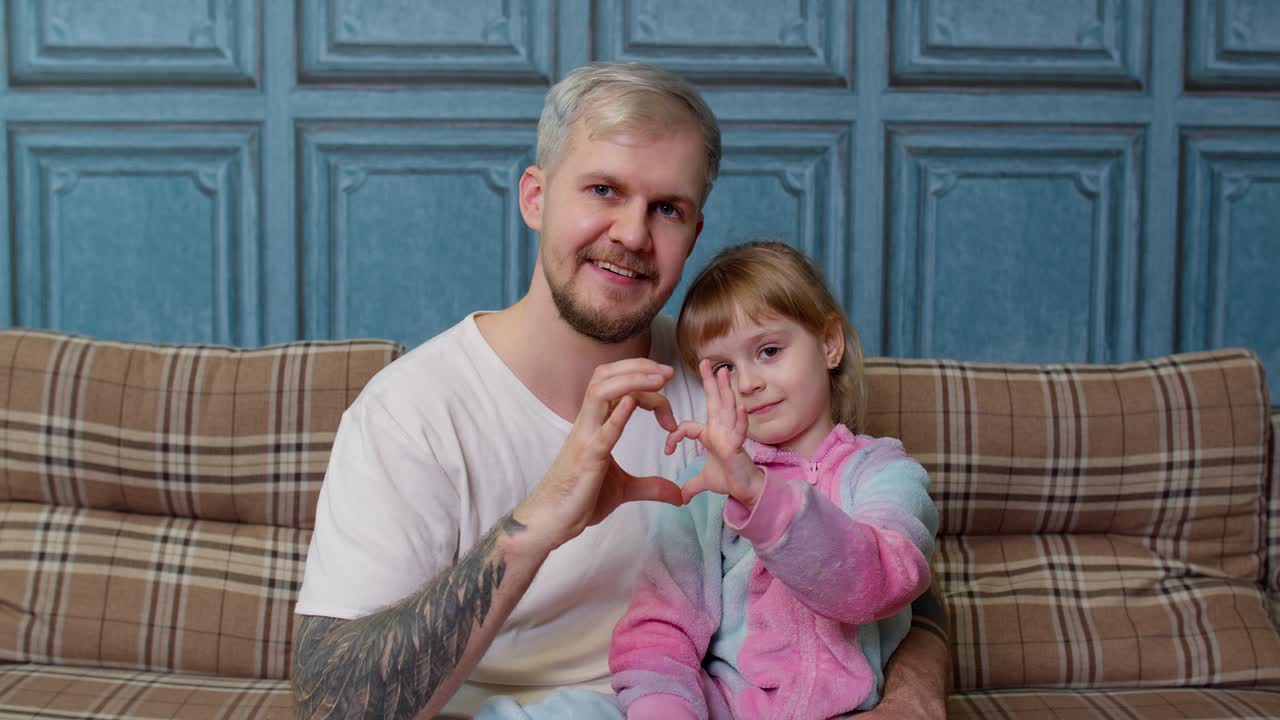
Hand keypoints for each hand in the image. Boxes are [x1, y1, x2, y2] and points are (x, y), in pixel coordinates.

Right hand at [515, 358, 682, 552]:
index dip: (647, 385)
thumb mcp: (625, 490)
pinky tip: (633, 404)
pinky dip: (617, 416)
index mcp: (596, 424)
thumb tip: (679, 495)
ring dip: (632, 380)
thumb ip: (652, 487)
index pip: (619, 387)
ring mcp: (586, 438)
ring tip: (660, 381)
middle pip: (606, 377)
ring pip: (600, 392)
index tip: (670, 396)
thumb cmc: (582, 499)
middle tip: (669, 373)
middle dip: (638, 367)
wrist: (554, 521)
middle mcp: (588, 423)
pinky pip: (601, 432)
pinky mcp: (587, 459)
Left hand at [664, 359, 763, 506]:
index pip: (688, 426)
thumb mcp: (704, 480)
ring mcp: (731, 437)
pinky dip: (740, 420)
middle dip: (710, 382)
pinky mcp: (738, 447)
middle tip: (706, 362)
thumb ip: (691, 484)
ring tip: (724, 373)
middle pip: (714, 402)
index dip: (675, 435)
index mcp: (711, 434)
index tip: (667, 451)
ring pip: (728, 409)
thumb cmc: (729, 479)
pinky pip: (739, 431)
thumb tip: (680, 497)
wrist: (747, 492)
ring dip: (725, 391)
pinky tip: (740, 407)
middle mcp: (721, 431)